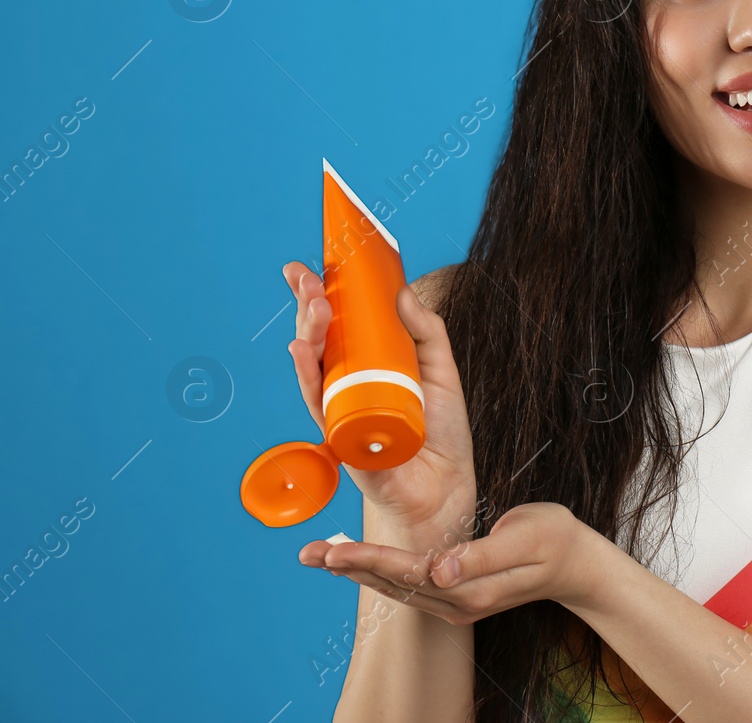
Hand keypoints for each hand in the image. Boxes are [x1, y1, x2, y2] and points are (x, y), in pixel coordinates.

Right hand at [279, 261, 477, 540]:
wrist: (445, 489)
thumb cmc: (441, 435)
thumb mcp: (441, 373)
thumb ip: (426, 332)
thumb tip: (402, 292)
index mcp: (374, 365)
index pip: (343, 323)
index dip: (326, 295)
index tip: (313, 264)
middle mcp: (351, 383)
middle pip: (322, 338)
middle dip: (309, 304)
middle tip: (305, 276)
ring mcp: (342, 408)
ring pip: (314, 364)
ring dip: (309, 331)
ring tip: (312, 303)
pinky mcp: (340, 434)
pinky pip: (318, 402)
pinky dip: (308, 376)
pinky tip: (302, 350)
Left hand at [299, 502, 603, 624]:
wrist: (575, 562)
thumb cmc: (554, 540)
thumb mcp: (525, 539)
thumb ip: (482, 557)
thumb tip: (443, 571)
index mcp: (470, 587)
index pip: (409, 573)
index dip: (370, 560)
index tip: (336, 551)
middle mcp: (457, 602)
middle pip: (394, 584)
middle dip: (350, 566)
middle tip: (308, 553)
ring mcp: (456, 603)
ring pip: (396, 588)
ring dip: (357, 571)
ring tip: (320, 555)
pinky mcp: (455, 596)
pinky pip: (409, 586)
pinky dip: (379, 572)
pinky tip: (358, 561)